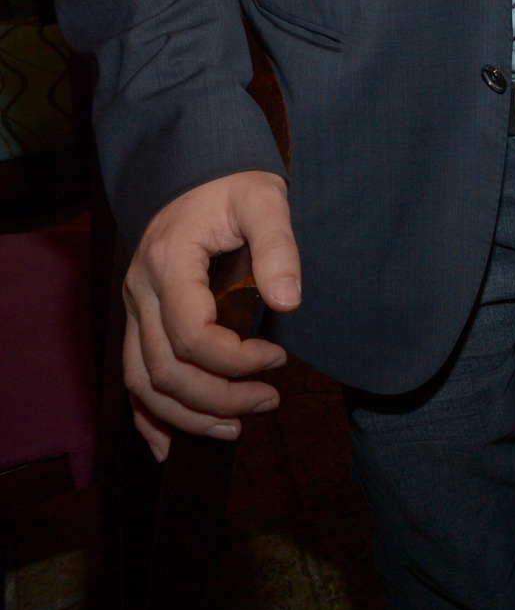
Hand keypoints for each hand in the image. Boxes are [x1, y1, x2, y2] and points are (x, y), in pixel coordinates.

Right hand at [122, 170, 299, 459]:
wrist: (197, 164)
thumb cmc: (233, 181)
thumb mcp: (264, 197)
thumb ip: (278, 245)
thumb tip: (289, 301)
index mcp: (170, 262)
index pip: (191, 335)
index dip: (235, 361)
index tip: (278, 358)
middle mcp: (140, 290)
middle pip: (164, 370)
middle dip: (217, 398)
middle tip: (268, 401)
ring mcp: (133, 306)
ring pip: (141, 382)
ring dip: (185, 417)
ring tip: (235, 428)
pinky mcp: (137, 317)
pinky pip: (131, 376)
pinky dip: (148, 417)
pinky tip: (171, 446)